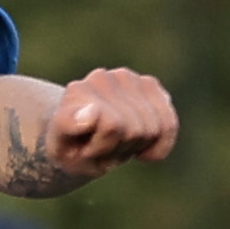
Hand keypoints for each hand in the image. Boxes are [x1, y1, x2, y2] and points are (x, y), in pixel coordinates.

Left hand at [48, 67, 177, 171]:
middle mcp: (101, 79)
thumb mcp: (60, 149)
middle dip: (120, 149)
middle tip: (100, 147)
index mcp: (76, 93)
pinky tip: (142, 147)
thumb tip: (94, 112)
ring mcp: (126, 78)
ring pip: (154, 128)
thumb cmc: (70, 148)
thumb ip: (70, 127)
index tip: (84, 150)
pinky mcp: (149, 85)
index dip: (102, 148)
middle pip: (135, 130)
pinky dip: (160, 144)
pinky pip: (168, 124)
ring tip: (114, 142)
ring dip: (137, 145)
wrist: (79, 137)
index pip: (113, 126)